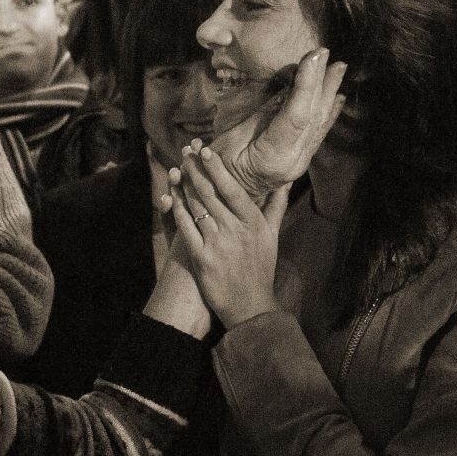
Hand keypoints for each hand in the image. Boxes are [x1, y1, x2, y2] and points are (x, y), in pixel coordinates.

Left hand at [164, 146, 290, 329]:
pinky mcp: (201, 257)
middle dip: (195, 170)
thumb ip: (276, 206)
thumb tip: (285, 182)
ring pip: (196, 207)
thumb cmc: (261, 268)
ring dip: (184, 186)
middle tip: (186, 152)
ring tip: (177, 168)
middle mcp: (235, 230)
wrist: (249, 304)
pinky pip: (185, 228)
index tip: (206, 151)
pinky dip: (177, 210)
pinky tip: (171, 197)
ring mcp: (217, 243)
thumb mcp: (272, 236)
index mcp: (253, 222)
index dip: (217, 168)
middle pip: (210, 193)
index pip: (233, 188)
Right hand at [210, 47, 345, 202]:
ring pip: (319, 123)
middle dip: (321, 82)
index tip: (313, 56)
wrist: (225, 200)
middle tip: (327, 54)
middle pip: (313, 117)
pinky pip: (318, 132)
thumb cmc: (219, 170)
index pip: (296, 116)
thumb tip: (287, 86)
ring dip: (328, 93)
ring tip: (338, 68)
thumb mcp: (233, 139)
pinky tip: (336, 97)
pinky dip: (328, 112)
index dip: (307, 84)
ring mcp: (300, 162)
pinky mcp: (300, 160)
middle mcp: (294, 161)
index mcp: (274, 158)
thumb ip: (263, 114)